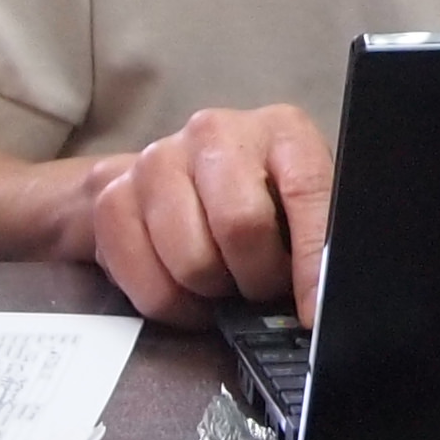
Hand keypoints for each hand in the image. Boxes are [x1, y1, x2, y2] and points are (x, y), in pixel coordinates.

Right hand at [87, 104, 334, 326]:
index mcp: (280, 129)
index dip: (313, 261)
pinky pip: (148, 286)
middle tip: (260, 285)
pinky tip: (188, 291)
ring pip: (192, 263)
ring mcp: (157, 160)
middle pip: (240, 225)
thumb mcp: (299, 203)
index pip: (307, 190)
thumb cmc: (255, 196)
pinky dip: (175, 307)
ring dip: (213, 293)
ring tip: (223, 280)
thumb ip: (318, 238)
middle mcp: (215, 132)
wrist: (173, 175)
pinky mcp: (113, 197)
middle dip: (257, 278)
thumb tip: (326, 300)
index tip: (313, 310)